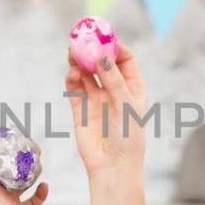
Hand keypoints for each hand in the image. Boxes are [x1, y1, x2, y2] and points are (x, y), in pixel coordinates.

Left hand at [0, 152, 49, 204]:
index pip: (0, 158)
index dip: (9, 149)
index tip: (16, 139)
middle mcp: (0, 184)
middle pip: (17, 167)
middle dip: (26, 157)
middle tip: (33, 147)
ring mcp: (9, 197)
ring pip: (28, 181)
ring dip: (35, 171)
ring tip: (38, 162)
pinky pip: (34, 202)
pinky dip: (42, 194)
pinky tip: (44, 186)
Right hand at [64, 42, 149, 176]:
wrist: (112, 168)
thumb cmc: (128, 139)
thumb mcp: (126, 106)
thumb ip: (114, 80)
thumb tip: (102, 56)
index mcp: (133, 89)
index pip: (125, 60)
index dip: (115, 46)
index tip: (104, 36)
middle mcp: (114, 91)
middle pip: (102, 63)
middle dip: (93, 50)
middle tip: (82, 38)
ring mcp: (97, 100)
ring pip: (86, 74)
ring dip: (80, 62)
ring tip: (72, 52)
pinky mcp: (81, 110)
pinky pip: (75, 89)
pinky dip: (72, 78)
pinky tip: (72, 73)